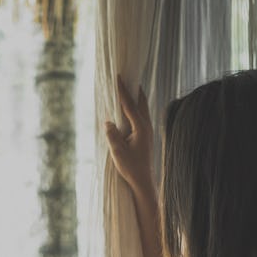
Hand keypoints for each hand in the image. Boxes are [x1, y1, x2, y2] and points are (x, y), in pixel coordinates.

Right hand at [104, 75, 154, 194]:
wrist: (143, 180)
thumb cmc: (130, 167)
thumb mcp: (117, 152)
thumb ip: (112, 135)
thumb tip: (107, 122)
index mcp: (141, 127)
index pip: (129, 104)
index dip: (122, 90)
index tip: (117, 77)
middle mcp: (147, 126)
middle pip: (140, 101)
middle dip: (133, 88)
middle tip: (125, 75)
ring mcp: (148, 130)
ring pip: (143, 107)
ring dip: (135, 96)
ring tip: (128, 86)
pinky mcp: (146, 135)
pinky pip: (141, 115)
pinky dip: (136, 106)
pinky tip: (130, 106)